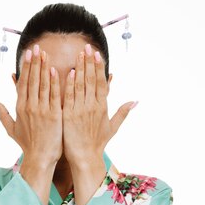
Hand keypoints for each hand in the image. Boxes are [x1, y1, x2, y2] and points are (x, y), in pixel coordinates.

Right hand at [0, 43, 62, 166]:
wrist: (40, 158)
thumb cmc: (27, 144)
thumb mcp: (11, 129)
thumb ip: (2, 114)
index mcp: (20, 108)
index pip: (22, 83)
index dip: (25, 68)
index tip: (28, 54)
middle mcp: (30, 107)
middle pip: (32, 80)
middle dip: (34, 63)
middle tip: (36, 47)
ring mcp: (42, 110)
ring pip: (42, 85)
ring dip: (44, 68)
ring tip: (45, 54)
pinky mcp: (54, 115)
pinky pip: (54, 95)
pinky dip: (55, 82)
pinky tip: (57, 70)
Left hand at [62, 43, 135, 164]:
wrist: (85, 157)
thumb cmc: (97, 143)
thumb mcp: (113, 127)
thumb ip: (123, 112)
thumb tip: (136, 101)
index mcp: (102, 107)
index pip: (101, 82)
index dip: (99, 67)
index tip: (97, 54)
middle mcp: (93, 106)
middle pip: (91, 80)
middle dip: (89, 62)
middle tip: (88, 47)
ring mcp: (81, 110)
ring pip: (81, 85)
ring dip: (80, 68)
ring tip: (79, 53)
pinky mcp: (69, 116)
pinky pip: (70, 97)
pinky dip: (70, 84)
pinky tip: (69, 72)